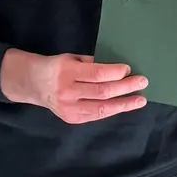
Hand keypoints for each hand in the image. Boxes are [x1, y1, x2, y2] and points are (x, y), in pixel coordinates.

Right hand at [0, 49, 147, 123]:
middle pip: (102, 92)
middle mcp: (67, 92)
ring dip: (124, 104)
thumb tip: (120, 69)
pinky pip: (96, 115)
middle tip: (143, 82)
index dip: (115, 72)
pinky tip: (124, 106)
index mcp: (67, 72)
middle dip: (125, 87)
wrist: (33, 83)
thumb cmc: (57, 66)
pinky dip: (112, 110)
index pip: (97, 74)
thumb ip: (92, 64)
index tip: (129, 69)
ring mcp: (68, 108)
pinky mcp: (71, 119)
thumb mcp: (72, 58)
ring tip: (140, 100)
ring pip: (101, 108)